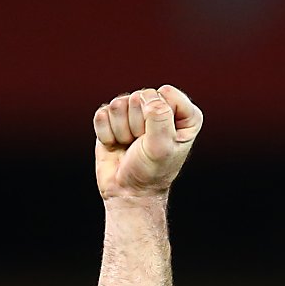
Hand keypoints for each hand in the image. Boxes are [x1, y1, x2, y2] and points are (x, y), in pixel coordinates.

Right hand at [94, 85, 202, 202]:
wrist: (129, 192)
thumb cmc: (152, 172)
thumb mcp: (162, 147)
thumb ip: (159, 118)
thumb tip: (145, 97)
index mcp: (183, 114)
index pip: (165, 93)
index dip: (157, 115)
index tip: (160, 139)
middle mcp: (160, 108)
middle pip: (139, 97)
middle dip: (137, 125)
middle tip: (142, 146)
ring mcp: (135, 112)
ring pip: (118, 104)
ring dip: (121, 131)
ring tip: (130, 146)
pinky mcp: (113, 119)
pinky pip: (102, 115)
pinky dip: (106, 134)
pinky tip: (116, 145)